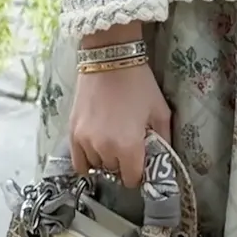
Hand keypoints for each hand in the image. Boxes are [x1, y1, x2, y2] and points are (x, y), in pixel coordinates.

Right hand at [69, 63, 172, 188]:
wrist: (109, 57)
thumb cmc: (138, 83)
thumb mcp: (160, 110)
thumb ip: (164, 140)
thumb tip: (162, 161)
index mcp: (128, 147)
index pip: (132, 179)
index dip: (139, 173)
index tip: (141, 163)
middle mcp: (104, 149)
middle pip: (114, 172)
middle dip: (123, 164)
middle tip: (129, 147)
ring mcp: (85, 141)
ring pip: (97, 166)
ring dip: (105, 160)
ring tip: (113, 143)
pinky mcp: (72, 132)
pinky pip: (78, 161)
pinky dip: (87, 160)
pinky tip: (95, 151)